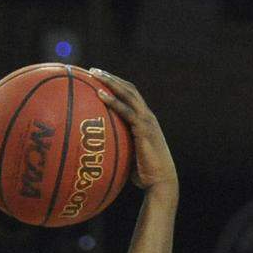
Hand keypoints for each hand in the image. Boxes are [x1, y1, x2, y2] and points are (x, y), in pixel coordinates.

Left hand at [88, 70, 176, 196]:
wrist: (160, 181)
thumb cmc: (143, 175)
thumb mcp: (128, 157)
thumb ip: (118, 148)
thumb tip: (99, 153)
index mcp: (144, 120)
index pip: (130, 96)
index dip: (116, 85)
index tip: (99, 79)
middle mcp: (147, 116)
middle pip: (128, 89)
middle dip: (111, 78)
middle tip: (93, 70)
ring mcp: (146, 121)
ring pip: (128, 94)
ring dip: (111, 82)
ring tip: (94, 75)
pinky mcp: (143, 129)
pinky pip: (126, 111)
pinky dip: (113, 101)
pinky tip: (100, 95)